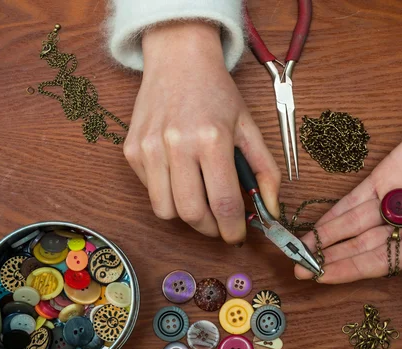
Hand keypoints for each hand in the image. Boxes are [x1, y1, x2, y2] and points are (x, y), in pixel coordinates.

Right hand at [123, 22, 280, 243]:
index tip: (237, 237)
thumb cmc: (217, 93)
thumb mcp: (250, 127)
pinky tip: (180, 176)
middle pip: (191, 214)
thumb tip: (270, 211)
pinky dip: (167, 195)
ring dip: (186, 216)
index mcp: (212, 139)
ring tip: (201, 201)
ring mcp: (149, 149)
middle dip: (210, 229)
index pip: (223, 204)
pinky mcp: (131, 150)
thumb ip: (266, 171)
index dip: (232, 230)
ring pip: (165, 210)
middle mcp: (177, 145)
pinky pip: (150, 191)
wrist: (178, 59)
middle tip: (220, 224)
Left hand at [295, 99, 401, 302]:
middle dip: (330, 258)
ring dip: (326, 237)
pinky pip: (354, 200)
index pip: (379, 262)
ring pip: (352, 225)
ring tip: (300, 249)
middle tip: (300, 269)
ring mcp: (391, 202)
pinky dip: (335, 212)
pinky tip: (317, 224)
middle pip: (360, 247)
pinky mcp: (382, 179)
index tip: (321, 277)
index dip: (349, 270)